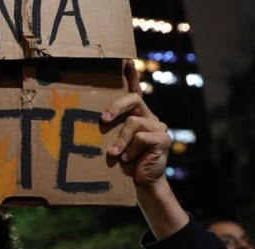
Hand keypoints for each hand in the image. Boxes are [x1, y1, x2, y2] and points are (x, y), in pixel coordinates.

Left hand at [101, 61, 169, 188]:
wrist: (141, 183)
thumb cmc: (122, 161)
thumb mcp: (113, 141)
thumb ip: (109, 128)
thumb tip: (91, 120)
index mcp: (137, 114)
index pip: (133, 90)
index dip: (130, 75)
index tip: (124, 60)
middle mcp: (149, 116)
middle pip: (133, 99)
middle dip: (115, 107)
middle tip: (102, 119)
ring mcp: (158, 126)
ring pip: (133, 122)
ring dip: (120, 141)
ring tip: (114, 154)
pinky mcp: (163, 138)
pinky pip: (141, 138)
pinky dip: (130, 150)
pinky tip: (128, 159)